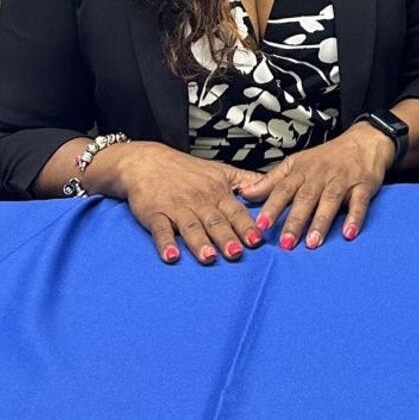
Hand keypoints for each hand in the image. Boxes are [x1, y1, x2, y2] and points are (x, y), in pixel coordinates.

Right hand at [88, 140, 264, 264]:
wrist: (148, 162)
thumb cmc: (185, 170)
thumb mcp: (220, 170)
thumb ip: (246, 181)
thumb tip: (270, 188)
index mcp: (217, 192)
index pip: (235, 211)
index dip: (246, 226)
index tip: (257, 240)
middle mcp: (199, 201)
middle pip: (215, 221)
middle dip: (226, 237)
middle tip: (236, 253)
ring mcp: (176, 208)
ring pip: (190, 226)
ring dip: (199, 242)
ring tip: (208, 257)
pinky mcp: (155, 214)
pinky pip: (160, 230)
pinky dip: (165, 243)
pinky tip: (171, 255)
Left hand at [241, 123, 396, 249]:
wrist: (364, 141)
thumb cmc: (327, 157)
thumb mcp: (296, 163)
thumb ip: (271, 181)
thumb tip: (245, 194)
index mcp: (301, 171)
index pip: (283, 190)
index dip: (272, 207)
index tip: (261, 225)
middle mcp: (320, 176)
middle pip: (305, 198)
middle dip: (295, 221)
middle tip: (285, 243)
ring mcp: (342, 181)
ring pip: (330, 201)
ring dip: (321, 222)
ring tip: (312, 243)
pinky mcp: (363, 186)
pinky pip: (359, 202)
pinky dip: (354, 217)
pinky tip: (348, 233)